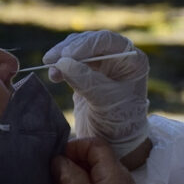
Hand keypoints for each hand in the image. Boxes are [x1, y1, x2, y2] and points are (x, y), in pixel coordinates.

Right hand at [43, 31, 149, 157]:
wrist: (115, 142)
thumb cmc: (119, 123)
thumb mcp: (105, 102)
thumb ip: (86, 82)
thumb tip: (63, 62)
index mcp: (132, 60)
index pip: (107, 41)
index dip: (85, 45)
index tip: (66, 56)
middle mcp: (119, 57)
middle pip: (90, 42)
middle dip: (69, 50)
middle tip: (51, 60)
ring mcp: (104, 63)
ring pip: (78, 48)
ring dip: (62, 57)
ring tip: (52, 72)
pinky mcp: (89, 72)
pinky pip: (72, 60)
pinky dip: (61, 65)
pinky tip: (54, 76)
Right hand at [51, 137, 138, 183]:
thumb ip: (70, 177)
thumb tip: (60, 158)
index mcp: (116, 176)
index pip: (96, 145)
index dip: (74, 148)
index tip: (56, 163)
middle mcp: (121, 180)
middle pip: (95, 157)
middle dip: (72, 163)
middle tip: (55, 180)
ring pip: (93, 171)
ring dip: (74, 176)